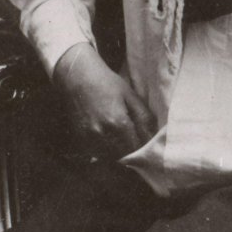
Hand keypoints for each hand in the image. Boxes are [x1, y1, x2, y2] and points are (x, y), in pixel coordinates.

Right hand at [53, 42, 155, 158]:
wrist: (76, 75)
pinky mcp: (79, 137)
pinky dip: (104, 150)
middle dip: (131, 153)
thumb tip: (155, 136)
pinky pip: (96, 152)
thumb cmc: (105, 82)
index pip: (136, 149)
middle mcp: (102, 133)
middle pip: (123, 156)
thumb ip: (144, 117)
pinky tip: (107, 138)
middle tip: (135, 144)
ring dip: (117, 153)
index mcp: (118, 123)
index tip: (147, 147)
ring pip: (109, 156)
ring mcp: (89, 136)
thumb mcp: (129, 94)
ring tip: (121, 141)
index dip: (143, 150)